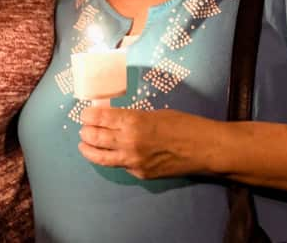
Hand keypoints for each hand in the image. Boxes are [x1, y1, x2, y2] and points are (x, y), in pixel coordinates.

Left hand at [78, 107, 215, 179]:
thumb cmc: (183, 124)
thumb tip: (112, 118)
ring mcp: (134, 161)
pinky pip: (121, 165)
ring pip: (101, 157)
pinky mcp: (141, 174)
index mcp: (132, 122)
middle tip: (83, 129)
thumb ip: (131, 118)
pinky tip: (110, 154)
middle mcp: (129, 142)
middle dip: (85, 132)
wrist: (204, 148)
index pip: (99, 118)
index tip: (84, 114)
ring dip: (89, 150)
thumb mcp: (153, 113)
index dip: (88, 116)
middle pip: (95, 137)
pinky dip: (113, 158)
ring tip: (84, 145)